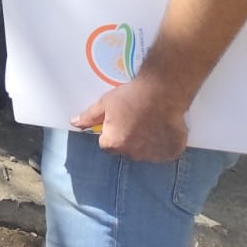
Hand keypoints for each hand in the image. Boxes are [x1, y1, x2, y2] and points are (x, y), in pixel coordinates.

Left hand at [73, 78, 188, 162]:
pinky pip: (162, 152)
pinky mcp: (171, 153)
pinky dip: (162, 143)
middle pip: (125, 149)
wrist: (163, 91)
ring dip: (145, 142)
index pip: (106, 145)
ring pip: (144, 152)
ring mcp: (154, 155)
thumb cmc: (131, 96)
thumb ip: (89, 117)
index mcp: (115, 144)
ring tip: (149, 122)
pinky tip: (162, 128)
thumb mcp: (105, 103)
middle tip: (134, 119)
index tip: (118, 120)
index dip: (110, 132)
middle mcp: (133, 154)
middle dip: (127, 138)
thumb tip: (74, 123)